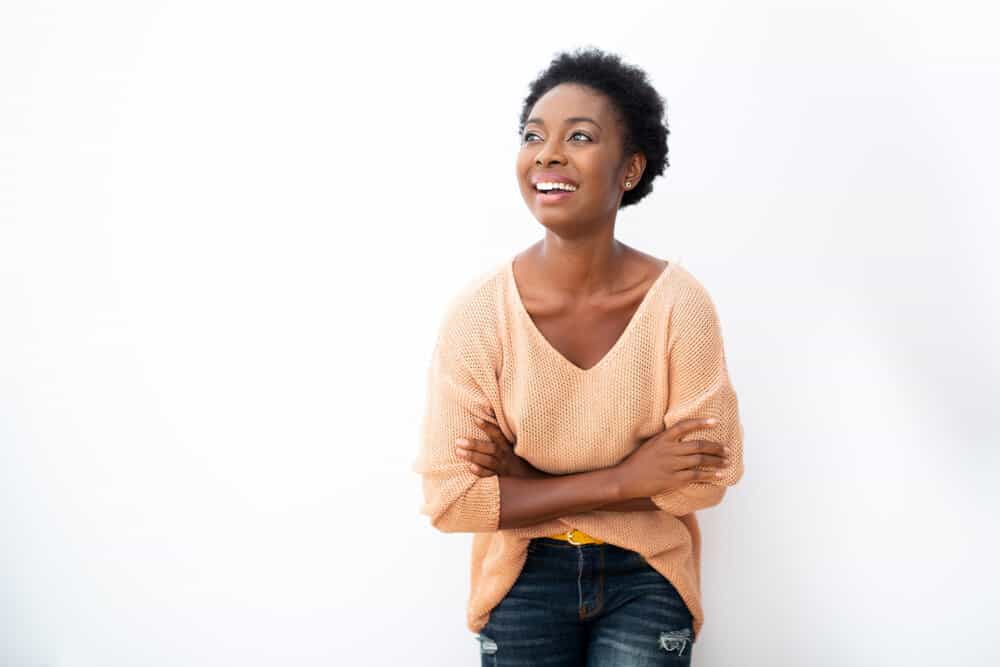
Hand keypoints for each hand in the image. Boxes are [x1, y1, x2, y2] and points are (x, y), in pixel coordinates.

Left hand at [455, 417, 545, 478]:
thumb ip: (498, 423)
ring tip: (458, 452)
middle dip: (475, 444)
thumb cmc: (516, 452)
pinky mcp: (502, 477)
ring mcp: (504, 466)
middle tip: (458, 441)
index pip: (498, 433)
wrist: (531, 475)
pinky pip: (491, 476)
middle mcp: (506, 454)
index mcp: (508, 443)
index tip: (475, 419)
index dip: (488, 426)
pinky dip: (481, 472)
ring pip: (488, 461)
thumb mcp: (511, 437)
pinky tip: (471, 468)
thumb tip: (486, 406)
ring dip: (474, 456)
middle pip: (491, 448)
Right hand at [614, 417, 729, 499]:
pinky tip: (719, 475)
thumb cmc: (638, 462)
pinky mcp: (673, 479)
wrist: (626, 479)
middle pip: (698, 445)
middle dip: (716, 447)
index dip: (701, 422)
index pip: (684, 426)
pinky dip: (710, 475)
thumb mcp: (650, 445)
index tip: (715, 421)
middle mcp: (669, 450)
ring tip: (726, 461)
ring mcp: (672, 465)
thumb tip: (683, 440)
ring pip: (700, 460)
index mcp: (662, 439)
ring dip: (716, 461)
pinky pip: (696, 476)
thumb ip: (666, 441)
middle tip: (727, 450)